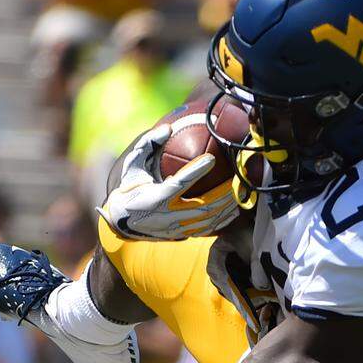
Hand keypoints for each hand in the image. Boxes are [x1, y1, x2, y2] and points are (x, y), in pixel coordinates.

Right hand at [98, 125, 239, 240]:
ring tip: (242, 192)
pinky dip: (223, 220)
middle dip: (224, 193)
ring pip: (208, 219)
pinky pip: (207, 229)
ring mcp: (176, 227)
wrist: (120, 222)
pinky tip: (235, 210)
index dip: (196, 171)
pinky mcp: (181, 235)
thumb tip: (167, 127)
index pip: (179, 183)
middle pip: (202, 205)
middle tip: (238, 177)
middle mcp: (167, 215)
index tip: (211, 158)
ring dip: (227, 206)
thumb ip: (147, 145)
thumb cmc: (129, 188)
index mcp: (155, 197)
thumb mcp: (132, 165)